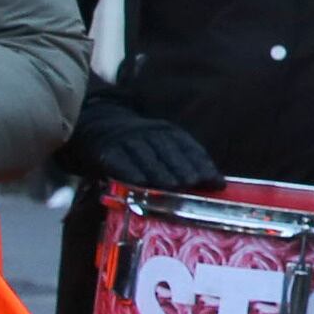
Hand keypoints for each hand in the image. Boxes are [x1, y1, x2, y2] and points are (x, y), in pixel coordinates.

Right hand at [75, 103, 221, 195]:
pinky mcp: (107, 151)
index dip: (202, 163)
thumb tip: (217, 185)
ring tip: (174, 187)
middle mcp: (149, 133)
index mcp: (166, 131)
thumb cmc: (137, 147)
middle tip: (194, 183)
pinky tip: (142, 184)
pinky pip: (120, 162)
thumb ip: (183, 163)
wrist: (96, 126)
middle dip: (183, 168)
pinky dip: (131, 173)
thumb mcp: (161, 147)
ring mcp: (127, 141)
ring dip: (161, 173)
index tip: (215, 181)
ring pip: (146, 157)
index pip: (188, 147)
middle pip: (169, 151)